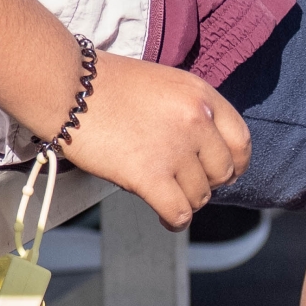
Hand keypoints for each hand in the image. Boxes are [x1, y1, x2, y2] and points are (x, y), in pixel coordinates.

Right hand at [60, 52, 250, 229]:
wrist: (65, 86)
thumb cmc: (105, 84)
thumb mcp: (165, 85)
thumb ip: (190, 112)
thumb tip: (204, 151)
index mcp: (202, 96)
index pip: (241, 141)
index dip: (233, 163)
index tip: (219, 172)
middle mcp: (196, 122)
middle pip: (222, 172)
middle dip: (205, 182)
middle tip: (183, 183)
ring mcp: (174, 149)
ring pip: (200, 196)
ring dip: (184, 200)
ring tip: (165, 194)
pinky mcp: (148, 175)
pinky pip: (178, 212)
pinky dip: (174, 220)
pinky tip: (165, 218)